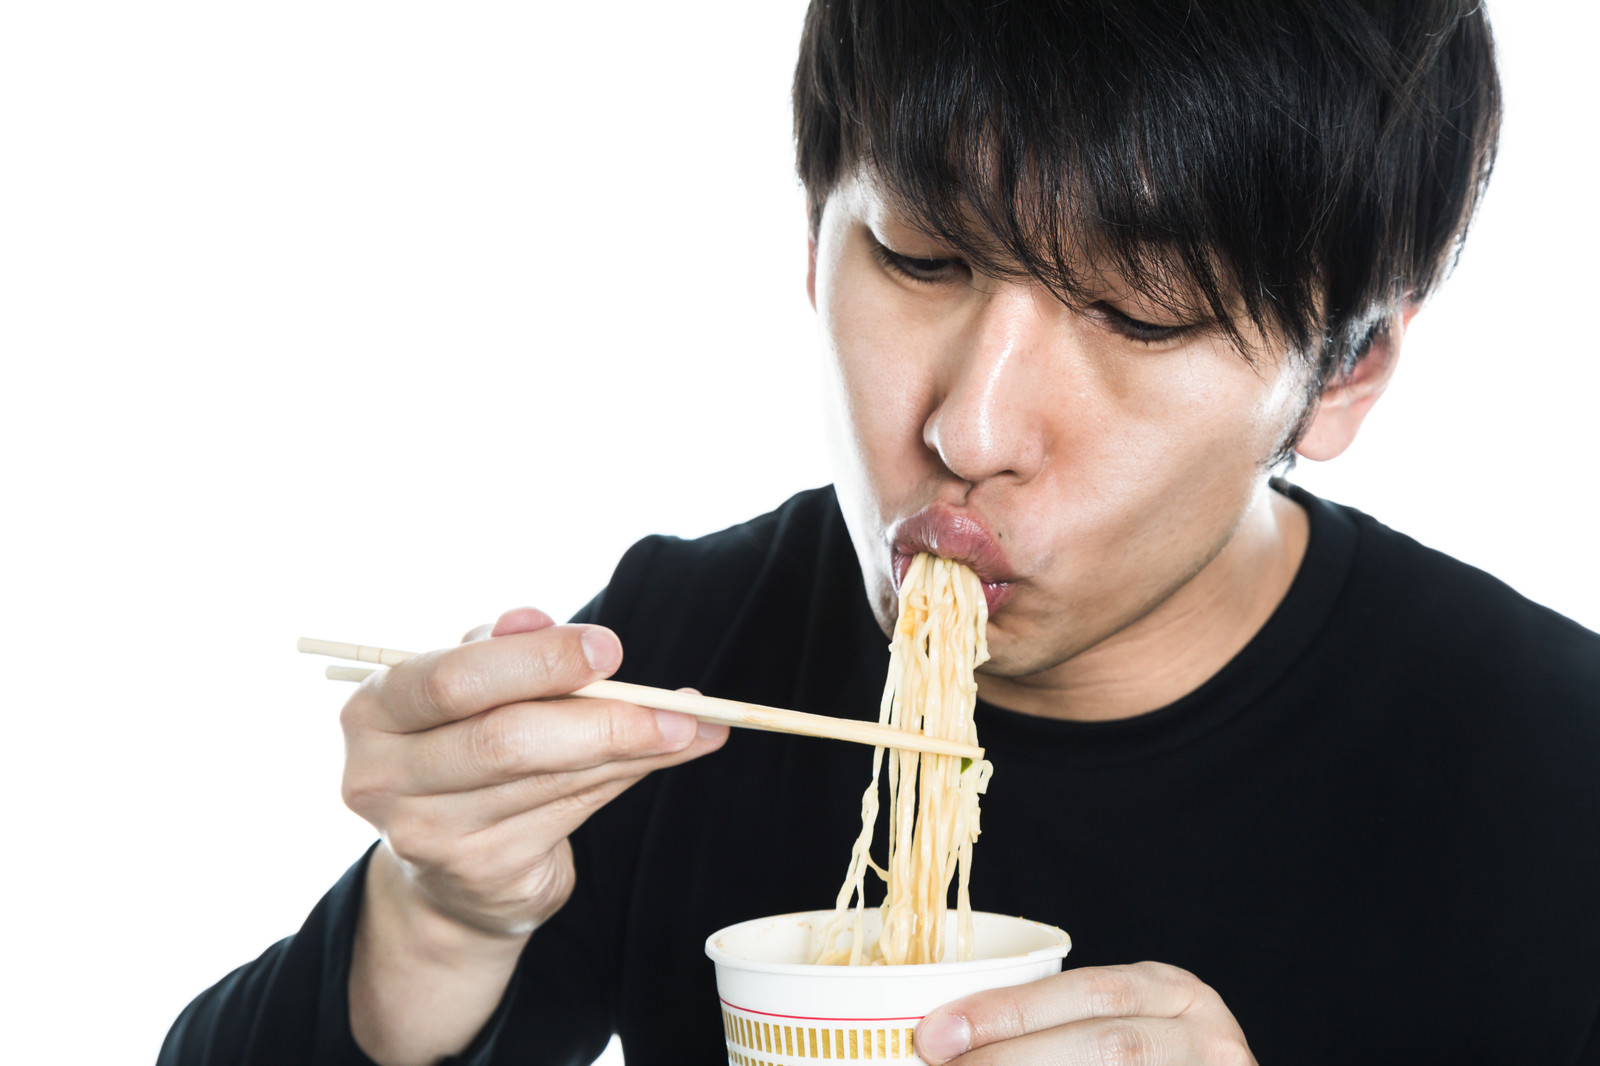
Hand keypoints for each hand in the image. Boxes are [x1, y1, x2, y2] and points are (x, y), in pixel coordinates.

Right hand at [340, 607, 728, 1063]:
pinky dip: (628, 775)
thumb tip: (540, 619)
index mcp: (373, 710)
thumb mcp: (475, 689)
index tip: (609, 648)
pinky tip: (671, 752)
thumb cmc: (465, 747)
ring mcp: (428, 835)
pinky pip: (572, 811)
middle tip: (673, 702)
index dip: (535, 662)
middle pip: (504, 740)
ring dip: (633, 746)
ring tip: (692, 724)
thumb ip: (509, 652)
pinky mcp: (481, 871)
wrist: (448, 874)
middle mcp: (383, 778)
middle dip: (599, 716)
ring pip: (551, 778)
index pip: (451, 680)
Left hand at [915, 962, 1255, 1064]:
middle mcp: (1205, 1037)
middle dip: (1014, 1055)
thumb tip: (944, 1033)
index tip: (935, 1032)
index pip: (1088, 992)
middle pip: (1106, 1045)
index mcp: (1173, 992)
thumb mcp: (1112, 1019)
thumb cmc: (1143, 1050)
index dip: (1009, 1012)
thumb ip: (1047, 1019)